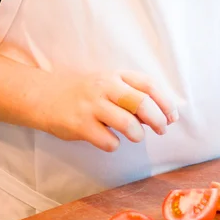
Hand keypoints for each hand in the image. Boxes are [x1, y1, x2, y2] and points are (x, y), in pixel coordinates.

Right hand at [40, 70, 177, 151]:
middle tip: (161, 130)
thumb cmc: (86, 93)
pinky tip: (110, 140)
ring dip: (138, 134)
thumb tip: (163, 114)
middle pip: (141, 103)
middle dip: (158, 120)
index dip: (165, 102)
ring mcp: (92, 105)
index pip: (148, 85)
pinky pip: (108, 140)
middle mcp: (105, 87)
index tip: (173, 117)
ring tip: (136, 136)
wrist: (45, 96)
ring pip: (128, 123)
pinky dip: (114, 144)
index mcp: (116, 75)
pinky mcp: (80, 125)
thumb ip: (133, 96)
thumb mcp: (109, 84)